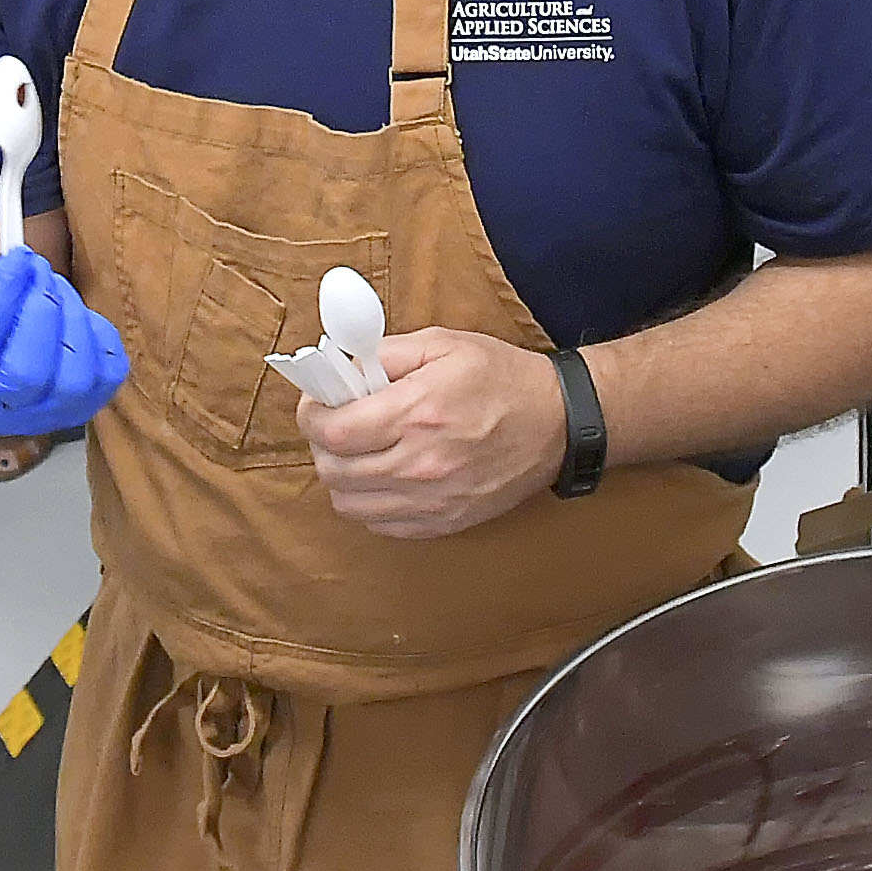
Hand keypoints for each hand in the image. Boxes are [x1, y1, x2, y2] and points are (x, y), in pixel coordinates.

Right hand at [0, 247, 127, 436]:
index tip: (18, 257)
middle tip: (41, 271)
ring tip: (57, 290)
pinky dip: (99, 336)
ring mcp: (41, 417)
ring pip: (73, 381)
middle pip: (26, 375)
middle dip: (42, 310)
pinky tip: (74, 316)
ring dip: (73, 319)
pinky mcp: (81, 410)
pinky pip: (107, 376)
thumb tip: (26, 271)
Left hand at [297, 328, 566, 539]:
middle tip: (337, 425)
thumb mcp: (443, 345)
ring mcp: (434, 499)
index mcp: (418, 412)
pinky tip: (385, 476)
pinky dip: (371, 503)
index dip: (311, 415)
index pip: (332, 431)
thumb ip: (384, 353)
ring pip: (350, 504)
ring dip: (343, 477)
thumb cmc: (501, 378)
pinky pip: (381, 525)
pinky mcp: (445, 522)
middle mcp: (422, 463)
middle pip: (333, 471)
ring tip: (360, 452)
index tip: (317, 404)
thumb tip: (339, 366)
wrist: (559, 423)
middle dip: (323, 445)